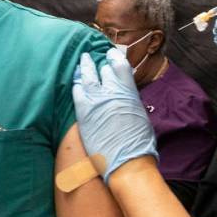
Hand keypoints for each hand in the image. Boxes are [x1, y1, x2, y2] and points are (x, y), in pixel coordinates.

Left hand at [72, 48, 157, 181]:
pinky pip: (77, 92)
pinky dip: (77, 84)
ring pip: (87, 77)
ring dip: (85, 67)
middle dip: (99, 64)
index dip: (114, 57)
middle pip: (103, 70)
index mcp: (129, 91)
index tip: (111, 54)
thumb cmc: (139, 144)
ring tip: (83, 60)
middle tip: (95, 59)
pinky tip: (76, 81)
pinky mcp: (83, 113)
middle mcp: (112, 92)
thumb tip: (126, 97)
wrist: (127, 162)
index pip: (120, 65)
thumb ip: (131, 102)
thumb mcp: (141, 115)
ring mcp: (95, 101)